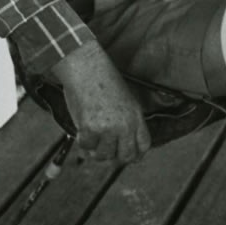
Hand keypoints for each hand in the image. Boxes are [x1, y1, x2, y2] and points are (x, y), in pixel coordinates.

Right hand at [52, 42, 151, 163]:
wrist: (88, 68)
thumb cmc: (103, 79)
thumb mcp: (125, 99)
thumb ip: (126, 121)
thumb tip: (120, 141)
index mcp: (136, 116)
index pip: (144, 145)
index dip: (135, 154)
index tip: (127, 155)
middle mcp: (125, 125)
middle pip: (126, 156)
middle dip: (115, 156)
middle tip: (104, 149)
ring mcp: (109, 128)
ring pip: (103, 155)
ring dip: (95, 150)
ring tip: (91, 137)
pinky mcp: (91, 129)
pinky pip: (86, 146)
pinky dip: (82, 141)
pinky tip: (81, 130)